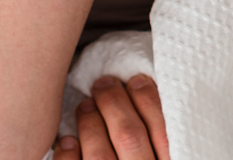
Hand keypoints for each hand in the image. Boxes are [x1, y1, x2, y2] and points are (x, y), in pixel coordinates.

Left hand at [53, 75, 169, 159]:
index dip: (148, 100)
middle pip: (130, 137)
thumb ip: (159, 134)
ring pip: (101, 154)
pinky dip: (68, 155)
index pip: (163, 130)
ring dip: (91, 123)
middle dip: (115, 103)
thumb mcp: (165, 152)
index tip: (136, 80)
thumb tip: (144, 90)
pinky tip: (67, 141)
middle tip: (104, 84)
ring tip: (85, 106)